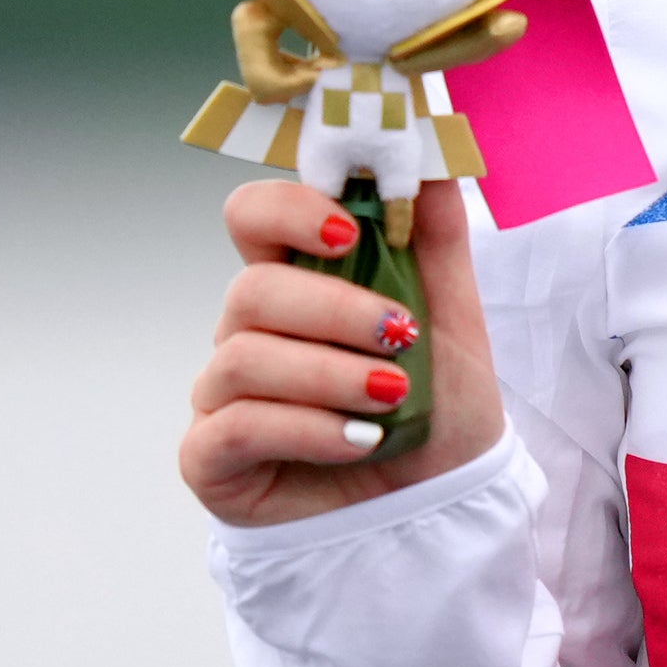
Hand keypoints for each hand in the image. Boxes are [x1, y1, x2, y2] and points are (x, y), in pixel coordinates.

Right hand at [181, 178, 505, 526]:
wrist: (440, 511)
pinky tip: (359, 440)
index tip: (350, 228)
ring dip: (329, 373)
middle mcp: (251, 333)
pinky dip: (307, 428)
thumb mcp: (453, 317)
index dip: (288, 209)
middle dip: (333, 309)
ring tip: (391, 396)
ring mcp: (225, 396)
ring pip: (243, 356)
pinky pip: (235, 425)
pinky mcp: (212, 460)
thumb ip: (435, 237)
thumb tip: (432, 156)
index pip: (254, 217)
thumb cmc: (437, 410)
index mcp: (299, 284)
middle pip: (251, 289)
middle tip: (398, 333)